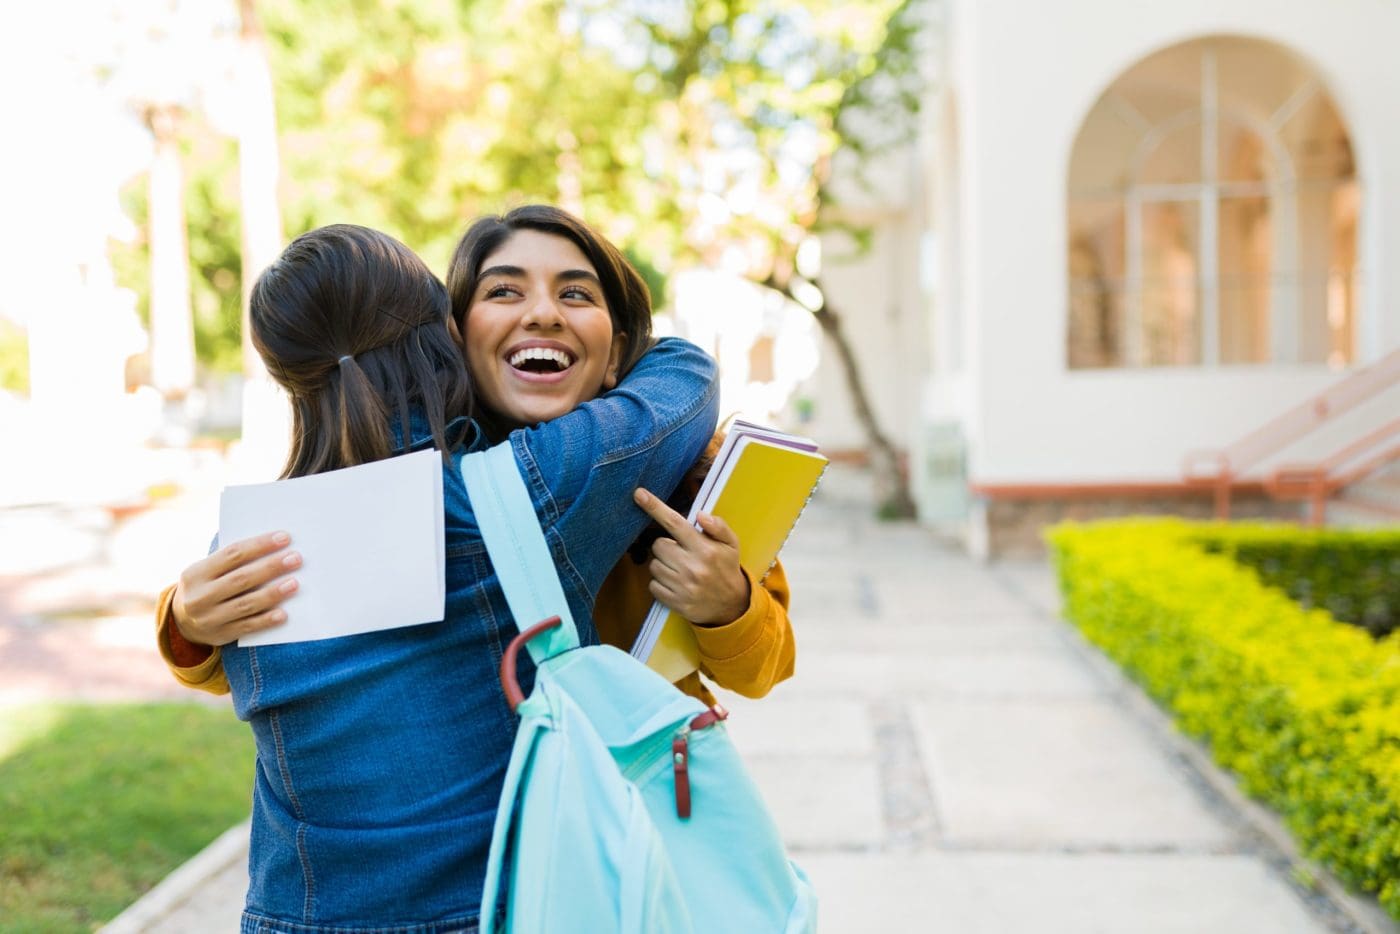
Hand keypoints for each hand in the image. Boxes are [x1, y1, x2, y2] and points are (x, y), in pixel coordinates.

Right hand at [171, 532, 300, 645]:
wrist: (180, 622)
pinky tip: (283, 614)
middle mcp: (200, 596)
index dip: (260, 545)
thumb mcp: (206, 571)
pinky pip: (247, 627)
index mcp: (196, 573)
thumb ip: (230, 561)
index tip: (284, 538)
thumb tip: (273, 548)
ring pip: (246, 604)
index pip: (232, 554)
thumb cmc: (206, 586)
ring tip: (294, 583)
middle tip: (295, 559)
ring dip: (272, 593)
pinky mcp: (220, 635)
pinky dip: (266, 620)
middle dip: (270, 567)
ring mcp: (209, 618)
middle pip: (241, 579)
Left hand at [633, 488, 749, 624]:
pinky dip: (661, 583)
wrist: (732, 607)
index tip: (639, 494)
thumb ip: (718, 527)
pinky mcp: (675, 602)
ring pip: (654, 565)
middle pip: (658, 545)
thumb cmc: (727, 569)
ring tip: (680, 570)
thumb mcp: (731, 544)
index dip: (655, 507)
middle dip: (666, 547)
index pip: (675, 523)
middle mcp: (692, 567)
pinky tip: (676, 584)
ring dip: (663, 565)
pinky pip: (653, 585)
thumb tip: (700, 515)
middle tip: (681, 553)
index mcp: (705, 549)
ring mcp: (682, 586)